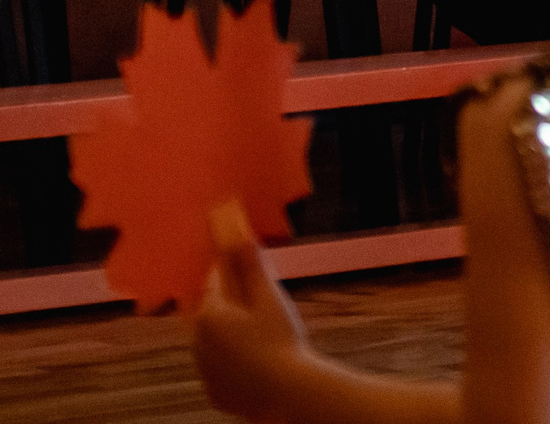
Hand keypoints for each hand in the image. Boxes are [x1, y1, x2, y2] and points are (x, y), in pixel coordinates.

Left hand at [192, 201, 311, 419]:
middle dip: (234, 303)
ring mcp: (203, 369)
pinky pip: (222, 367)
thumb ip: (246, 259)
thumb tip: (230, 219)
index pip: (216, 279)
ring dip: (234, 332)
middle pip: (214, 309)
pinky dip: (236, 361)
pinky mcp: (214, 391)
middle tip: (265, 307)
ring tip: (266, 336)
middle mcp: (196, 341)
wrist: (288, 395)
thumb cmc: (281, 339)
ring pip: (216, 339)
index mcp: (208, 312)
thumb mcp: (268, 295)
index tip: (256, 273)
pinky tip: (260, 361)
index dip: (238, 273)